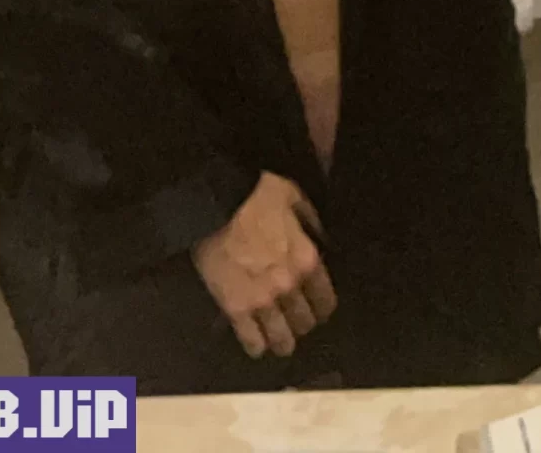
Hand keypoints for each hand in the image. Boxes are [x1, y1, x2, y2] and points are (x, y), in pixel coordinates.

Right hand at [191, 172, 335, 360]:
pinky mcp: (235, 309)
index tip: (316, 307)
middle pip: (305, 324)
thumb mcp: (294, 196)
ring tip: (278, 338)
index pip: (327, 302)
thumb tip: (322, 241)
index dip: (322, 308)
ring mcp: (262, 301)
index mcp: (307, 260)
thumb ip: (312, 222)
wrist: (214, 202)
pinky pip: (252, 342)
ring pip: (283, 341)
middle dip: (302, 324)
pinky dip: (256, 346)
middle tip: (294, 319)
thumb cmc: (256, 194)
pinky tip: (257, 342)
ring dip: (282, 341)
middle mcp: (290, 286)